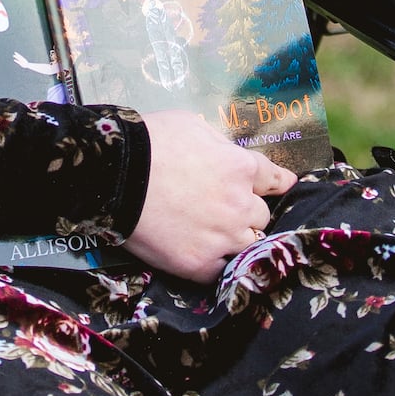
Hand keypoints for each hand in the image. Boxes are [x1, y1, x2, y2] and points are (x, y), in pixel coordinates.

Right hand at [125, 112, 297, 282]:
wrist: (112, 175)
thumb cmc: (150, 141)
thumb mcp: (192, 125)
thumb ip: (220, 145)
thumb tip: (227, 156)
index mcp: (241, 168)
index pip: (274, 180)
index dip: (277, 183)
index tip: (281, 186)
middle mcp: (239, 205)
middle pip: (261, 216)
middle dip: (247, 211)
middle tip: (225, 209)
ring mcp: (221, 238)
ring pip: (247, 245)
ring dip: (235, 239)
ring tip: (215, 235)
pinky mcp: (197, 264)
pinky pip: (221, 270)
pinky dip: (214, 263)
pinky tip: (202, 255)